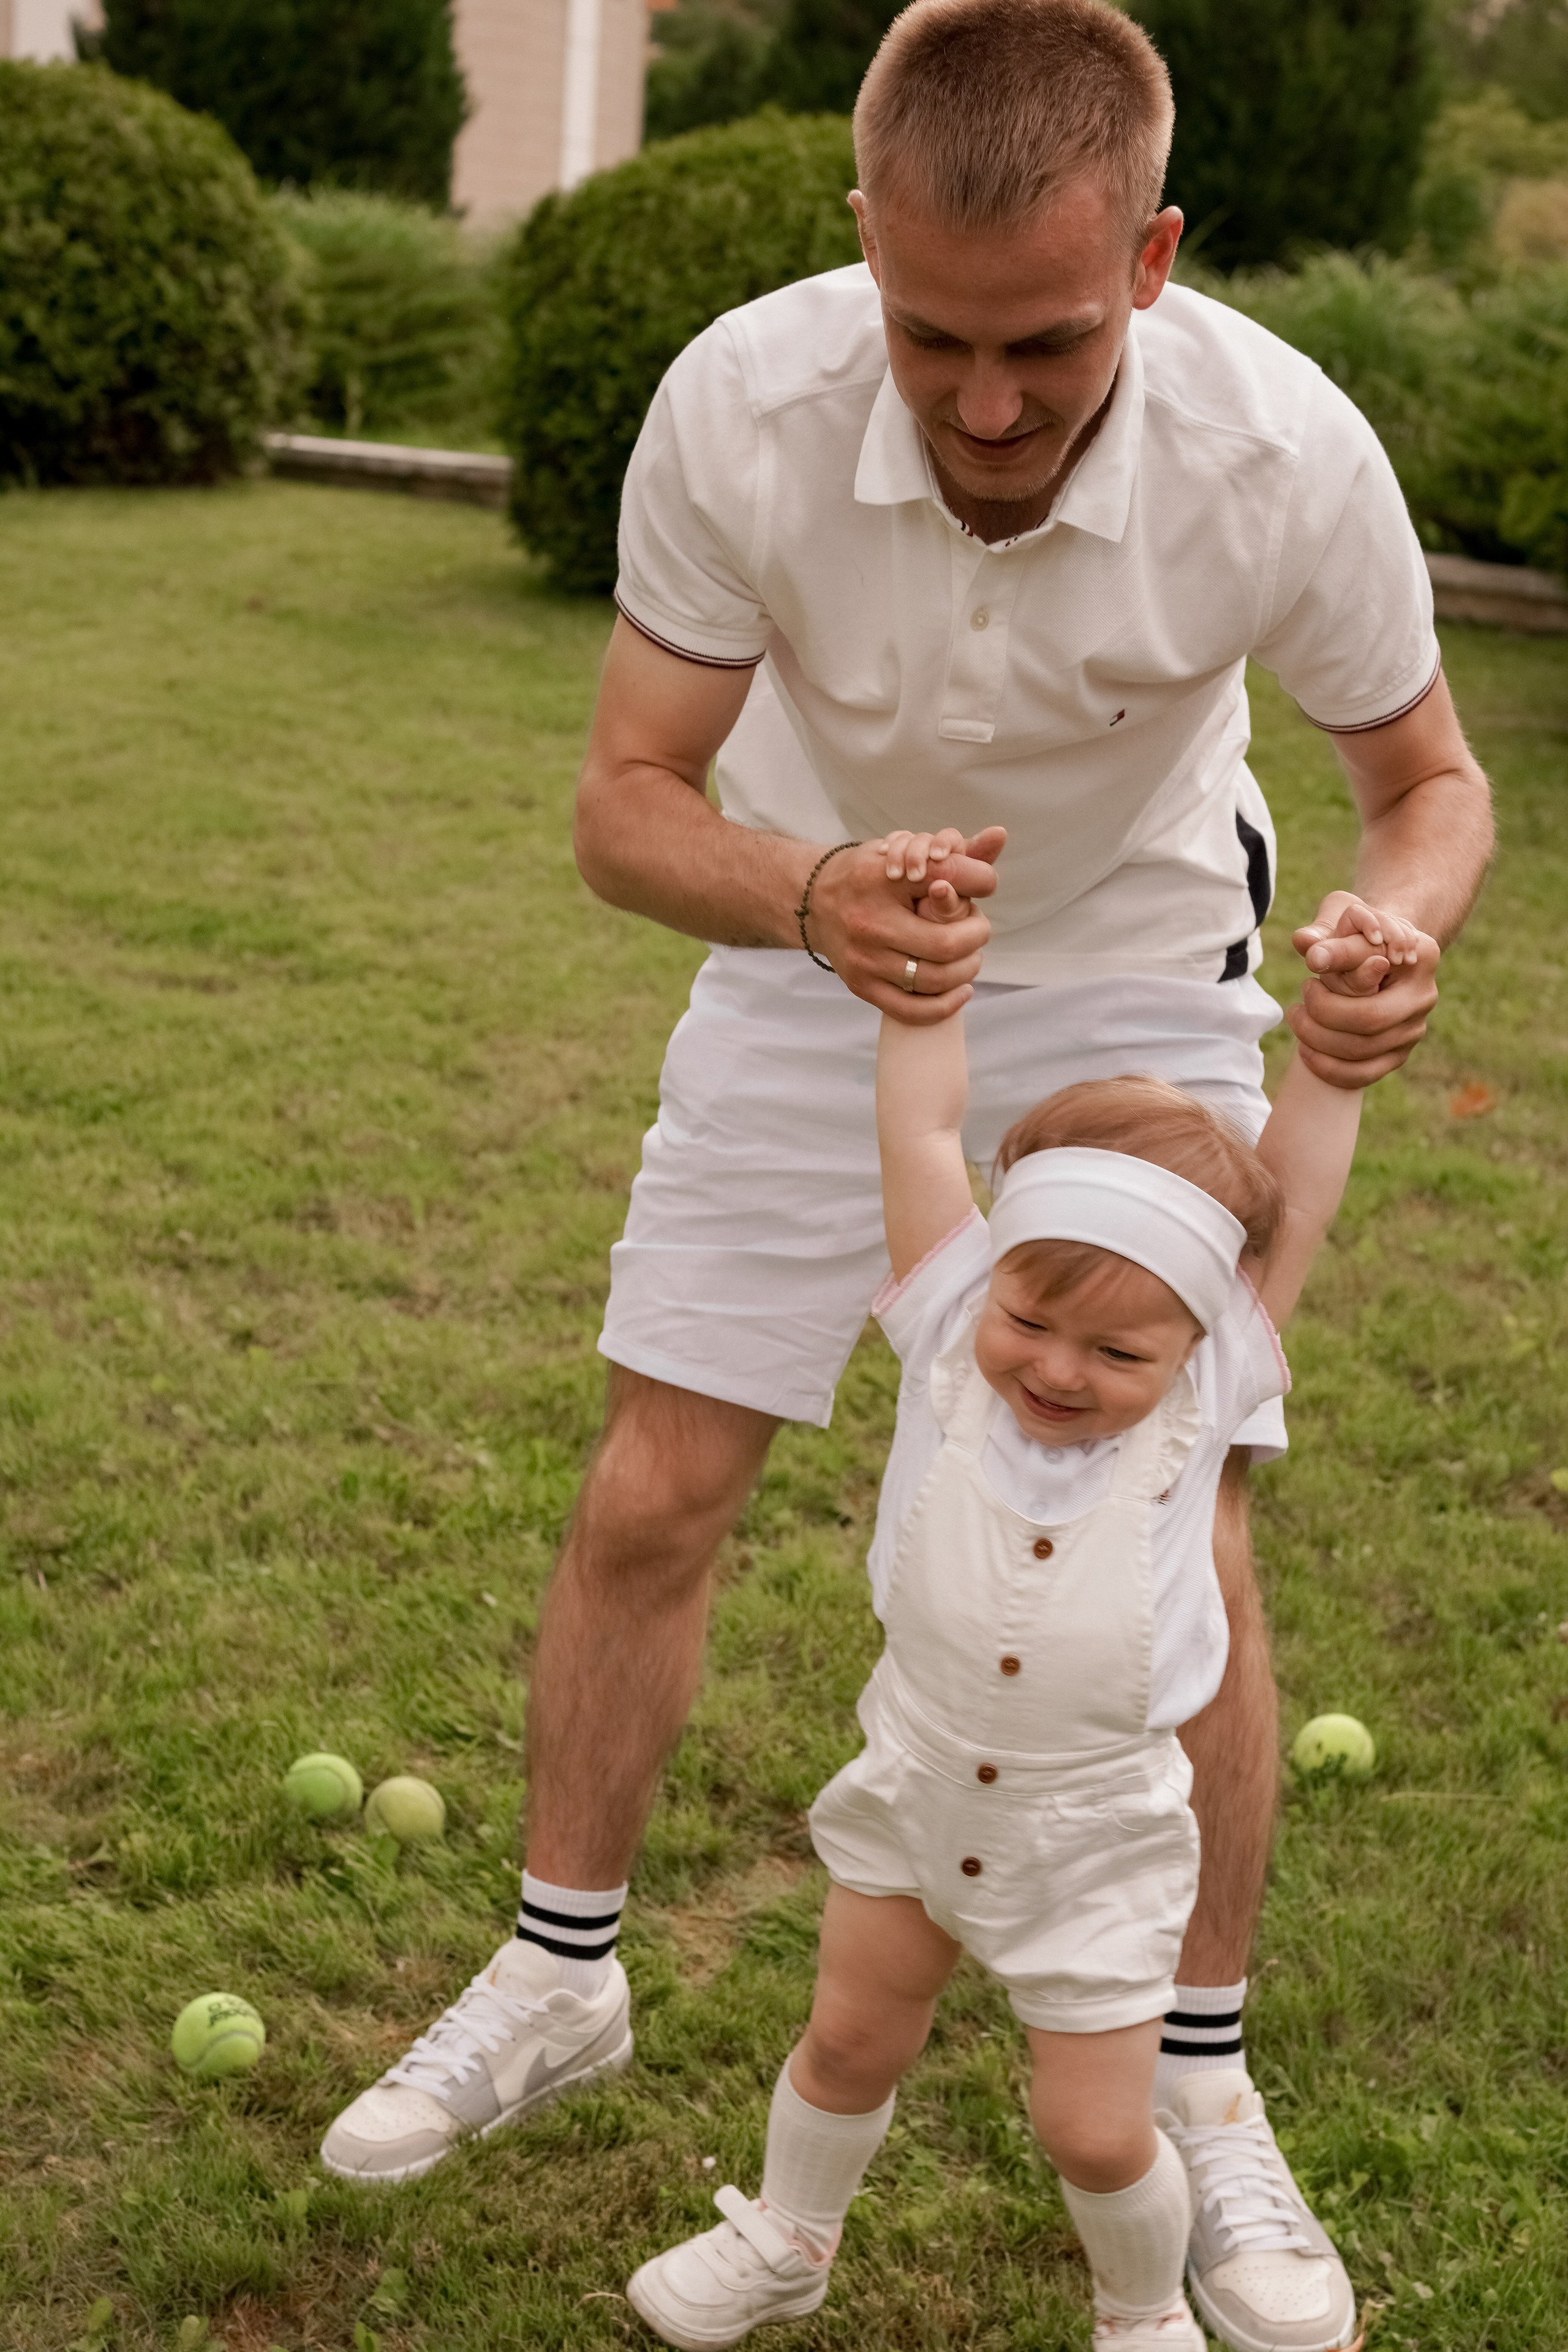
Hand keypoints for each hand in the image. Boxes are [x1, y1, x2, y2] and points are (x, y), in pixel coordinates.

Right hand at [807, 825, 1006, 1023]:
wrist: (813, 903)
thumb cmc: (870, 874)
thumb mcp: (904, 850)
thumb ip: (954, 851)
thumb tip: (1001, 834)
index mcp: (881, 881)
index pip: (947, 881)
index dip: (979, 883)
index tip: (985, 885)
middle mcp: (869, 922)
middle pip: (946, 944)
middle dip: (976, 937)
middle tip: (979, 929)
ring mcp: (864, 959)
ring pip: (933, 980)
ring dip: (967, 970)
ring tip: (971, 957)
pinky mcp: (861, 986)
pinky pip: (912, 1010)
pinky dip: (946, 1005)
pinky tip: (961, 990)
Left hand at [1287, 890, 1438, 1088]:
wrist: (1375, 954)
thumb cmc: (1356, 932)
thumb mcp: (1344, 919)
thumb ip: (1327, 933)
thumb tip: (1304, 944)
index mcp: (1422, 954)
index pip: (1375, 969)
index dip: (1339, 971)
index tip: (1311, 964)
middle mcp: (1425, 995)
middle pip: (1370, 1019)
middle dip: (1324, 1013)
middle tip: (1302, 994)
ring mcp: (1414, 1029)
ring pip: (1363, 1051)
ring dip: (1318, 1039)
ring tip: (1297, 1017)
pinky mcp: (1398, 1055)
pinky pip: (1364, 1075)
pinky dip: (1329, 1068)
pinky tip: (1306, 1050)